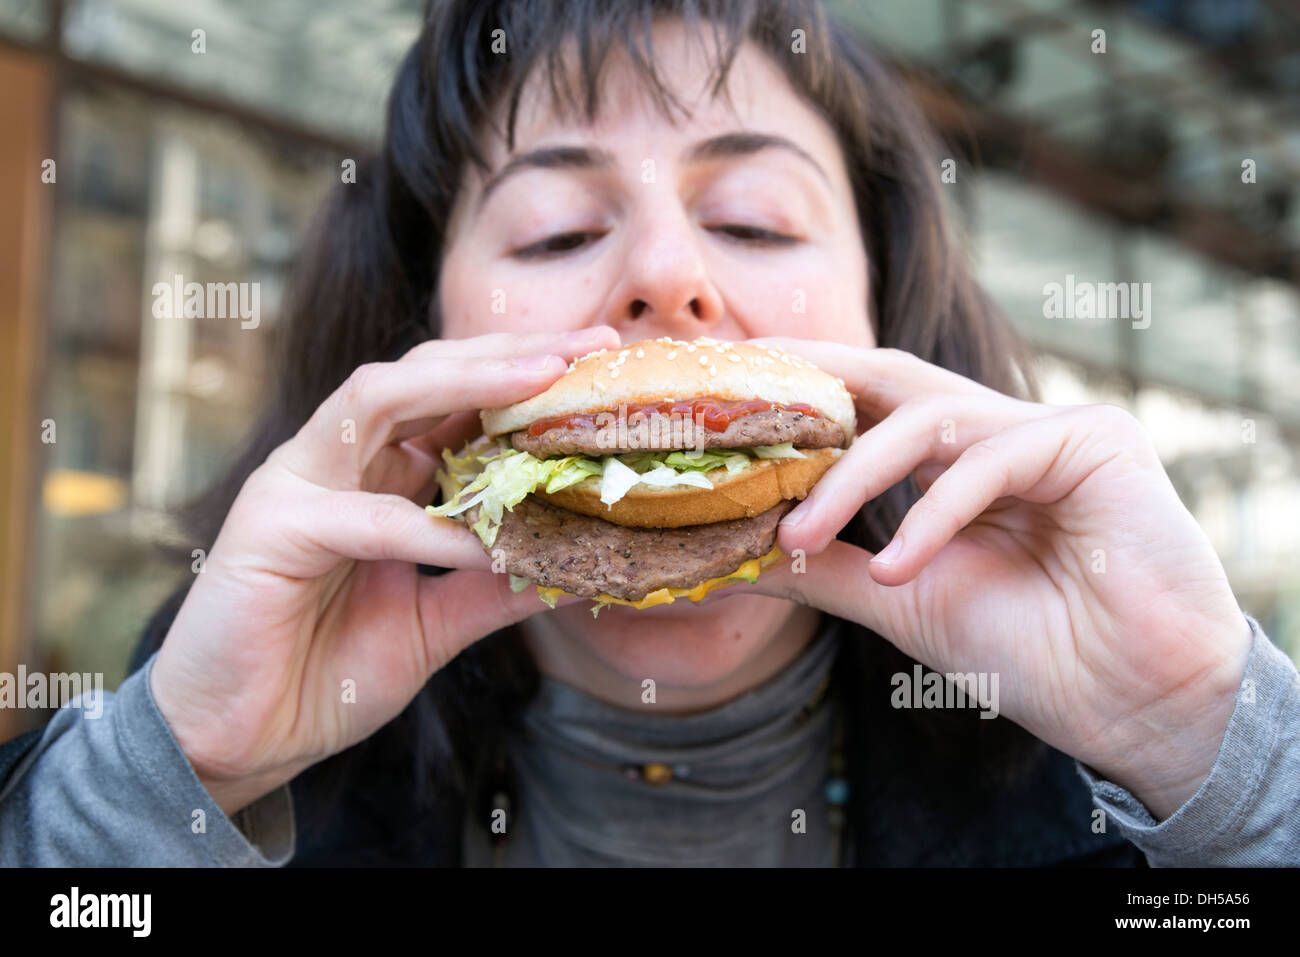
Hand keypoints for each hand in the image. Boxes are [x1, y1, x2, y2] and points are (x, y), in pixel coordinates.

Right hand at [149, 327, 620, 814]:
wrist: (243, 742)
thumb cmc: (327, 673)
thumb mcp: (439, 622)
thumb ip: (498, 587)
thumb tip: (580, 567)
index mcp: (378, 472)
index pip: (456, 398)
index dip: (527, 374)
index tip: (600, 358)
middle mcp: (338, 460)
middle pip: (427, 374)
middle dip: (510, 354)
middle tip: (587, 344)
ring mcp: (297, 483)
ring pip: (381, 399)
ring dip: (466, 383)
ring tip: (542, 381)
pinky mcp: (270, 528)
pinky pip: (363, 515)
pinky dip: (426, 526)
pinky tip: (483, 542)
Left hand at [741, 341, 1252, 819]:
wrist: (1136, 706)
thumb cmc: (1030, 650)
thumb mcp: (897, 599)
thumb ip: (822, 565)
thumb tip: (731, 553)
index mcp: (954, 460)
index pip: (864, 406)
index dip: (793, 396)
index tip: (715, 404)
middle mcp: (997, 431)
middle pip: (888, 380)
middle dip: (809, 384)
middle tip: (731, 401)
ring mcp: (1047, 429)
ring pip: (926, 418)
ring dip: (851, 476)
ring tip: (797, 535)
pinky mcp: (1095, 443)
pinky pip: (991, 461)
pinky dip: (933, 515)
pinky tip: (896, 569)